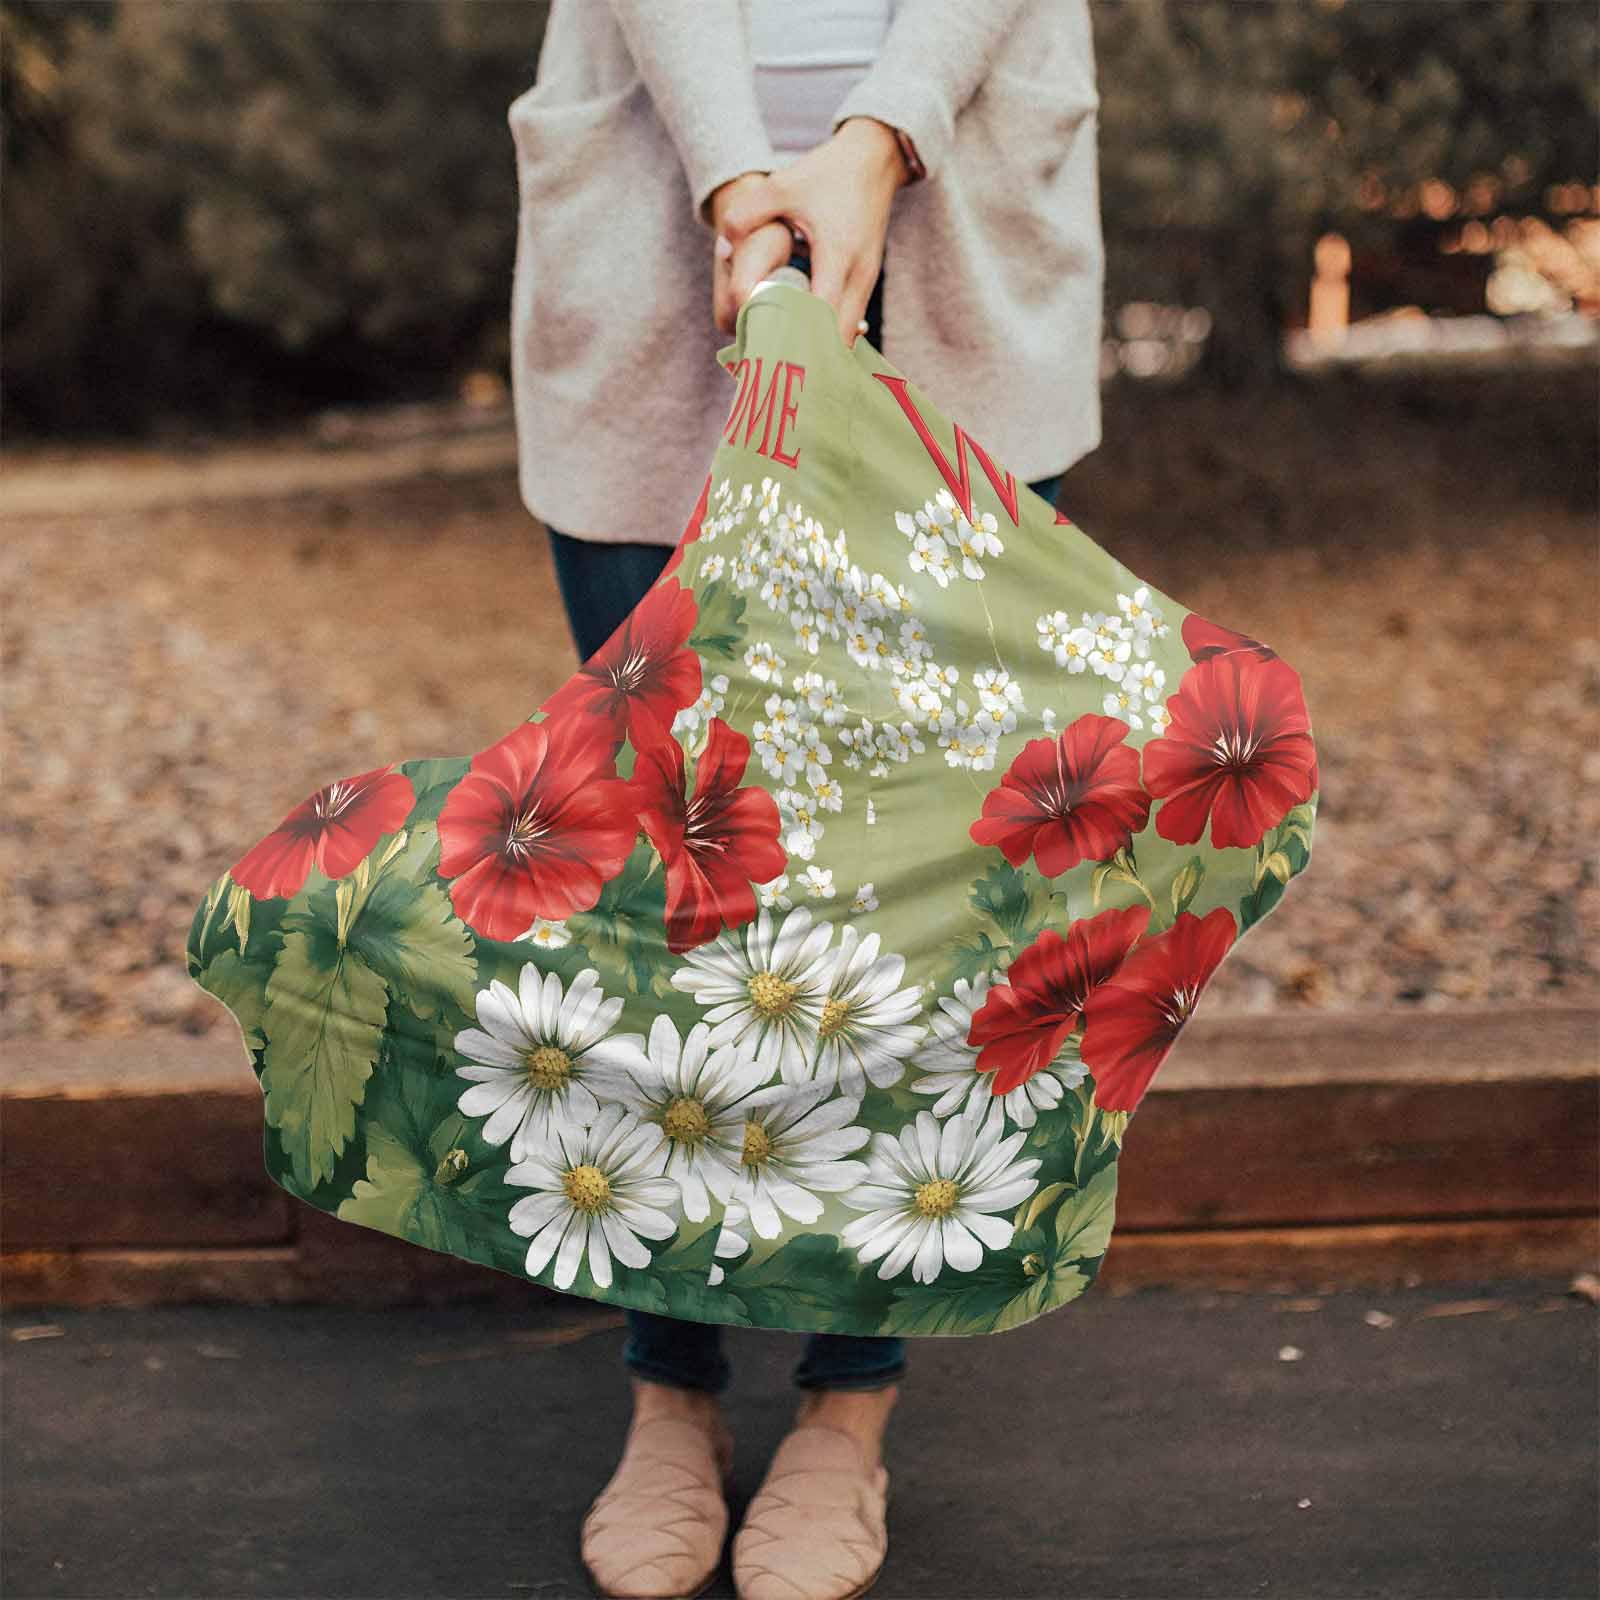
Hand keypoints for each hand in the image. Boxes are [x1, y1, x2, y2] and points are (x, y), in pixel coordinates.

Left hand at [714, 118, 909, 347]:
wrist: (873, 159)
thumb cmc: (827, 173)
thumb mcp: (783, 186)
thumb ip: (746, 214)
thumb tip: (722, 248)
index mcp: (837, 254)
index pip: (821, 316)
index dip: (798, 340)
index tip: (772, 358)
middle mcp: (858, 275)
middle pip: (838, 338)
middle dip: (809, 357)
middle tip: (775, 372)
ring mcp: (867, 281)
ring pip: (847, 335)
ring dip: (820, 349)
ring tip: (786, 362)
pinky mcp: (866, 282)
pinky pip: (849, 322)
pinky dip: (828, 336)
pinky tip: (803, 342)